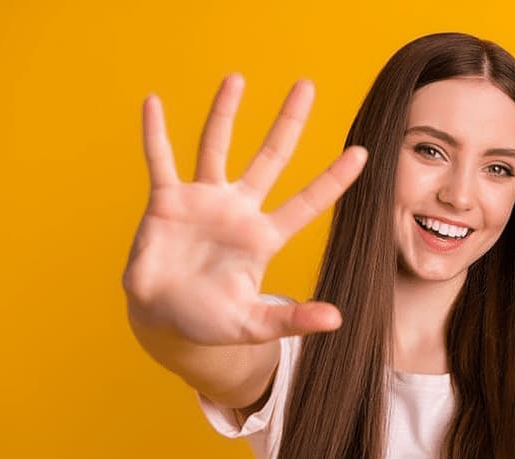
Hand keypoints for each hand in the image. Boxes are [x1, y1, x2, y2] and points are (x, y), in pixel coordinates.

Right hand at [123, 74, 366, 344]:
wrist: (164, 319)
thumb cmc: (211, 321)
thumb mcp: (254, 324)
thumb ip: (292, 319)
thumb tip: (337, 320)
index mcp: (264, 237)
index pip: (307, 202)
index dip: (333, 179)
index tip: (361, 153)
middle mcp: (238, 210)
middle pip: (270, 157)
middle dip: (288, 123)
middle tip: (307, 85)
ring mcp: (203, 200)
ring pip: (216, 146)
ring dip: (225, 113)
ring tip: (237, 78)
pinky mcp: (168, 202)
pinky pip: (160, 161)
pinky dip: (155, 133)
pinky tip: (153, 102)